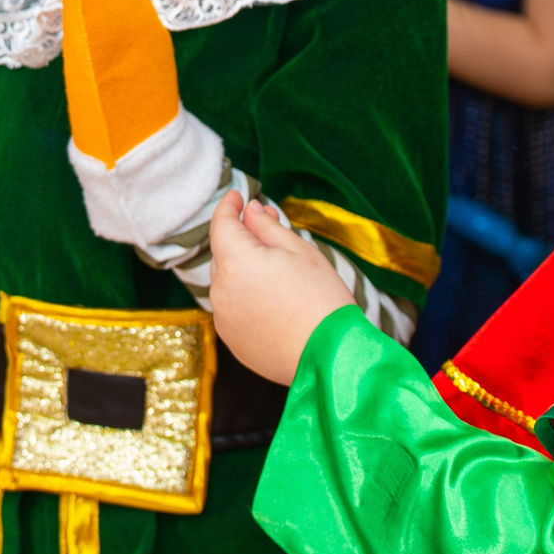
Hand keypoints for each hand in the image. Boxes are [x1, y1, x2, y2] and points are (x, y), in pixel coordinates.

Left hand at [208, 193, 354, 384]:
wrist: (332, 357)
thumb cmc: (322, 299)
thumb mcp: (300, 251)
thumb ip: (266, 227)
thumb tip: (248, 211)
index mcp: (235, 262)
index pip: (220, 224)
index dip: (228, 206)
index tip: (238, 196)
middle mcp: (221, 291)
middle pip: (224, 253)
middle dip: (242, 238)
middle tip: (270, 226)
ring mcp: (224, 319)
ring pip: (228, 281)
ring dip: (244, 270)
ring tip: (279, 268)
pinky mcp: (232, 342)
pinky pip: (233, 309)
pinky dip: (246, 298)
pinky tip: (275, 301)